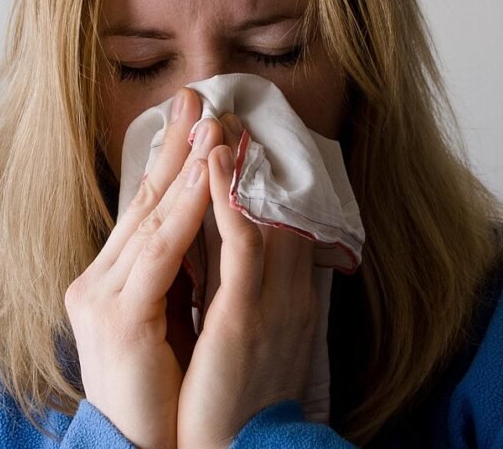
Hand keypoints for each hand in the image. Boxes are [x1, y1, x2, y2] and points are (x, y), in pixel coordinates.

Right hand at [64, 87, 222, 448]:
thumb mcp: (167, 319)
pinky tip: (206, 177)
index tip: (193, 120)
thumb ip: (178, 273)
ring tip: (211, 125)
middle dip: (173, 147)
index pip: (141, 210)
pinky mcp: (118, 317)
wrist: (138, 447)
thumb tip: (207, 228)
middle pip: (140, 201)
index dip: (167, 162)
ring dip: (185, 168)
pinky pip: (160, 253)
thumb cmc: (161, 390)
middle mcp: (95, 281)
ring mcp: (100, 297)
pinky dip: (185, 210)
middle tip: (198, 98)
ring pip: (149, 219)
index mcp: (108, 280)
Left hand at [177, 116, 320, 447]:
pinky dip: (230, 199)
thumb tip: (220, 254)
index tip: (236, 136)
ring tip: (215, 115)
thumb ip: (239, 290)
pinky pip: (243, 244)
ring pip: (260, 212)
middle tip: (226, 106)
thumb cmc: (232, 398)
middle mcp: (287, 289)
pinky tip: (215, 160)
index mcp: (285, 294)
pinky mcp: (246, 315)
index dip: (256, 176)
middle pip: (271, 204)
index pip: (275, 219)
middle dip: (247, 153)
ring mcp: (271, 300)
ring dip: (237, 161)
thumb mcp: (244, 334)